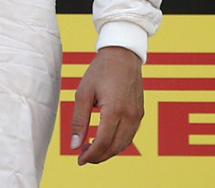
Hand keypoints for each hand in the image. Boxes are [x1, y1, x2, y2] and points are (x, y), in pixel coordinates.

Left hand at [70, 46, 143, 164]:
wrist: (122, 53)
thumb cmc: (101, 70)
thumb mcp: (84, 92)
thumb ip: (79, 120)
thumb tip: (75, 145)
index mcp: (114, 110)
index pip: (102, 143)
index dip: (90, 155)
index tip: (79, 160)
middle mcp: (129, 116)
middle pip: (113, 147)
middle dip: (98, 156)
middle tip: (83, 156)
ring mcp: (137, 115)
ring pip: (123, 145)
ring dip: (108, 151)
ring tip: (92, 149)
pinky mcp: (139, 113)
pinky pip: (129, 136)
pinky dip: (117, 143)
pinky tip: (106, 140)